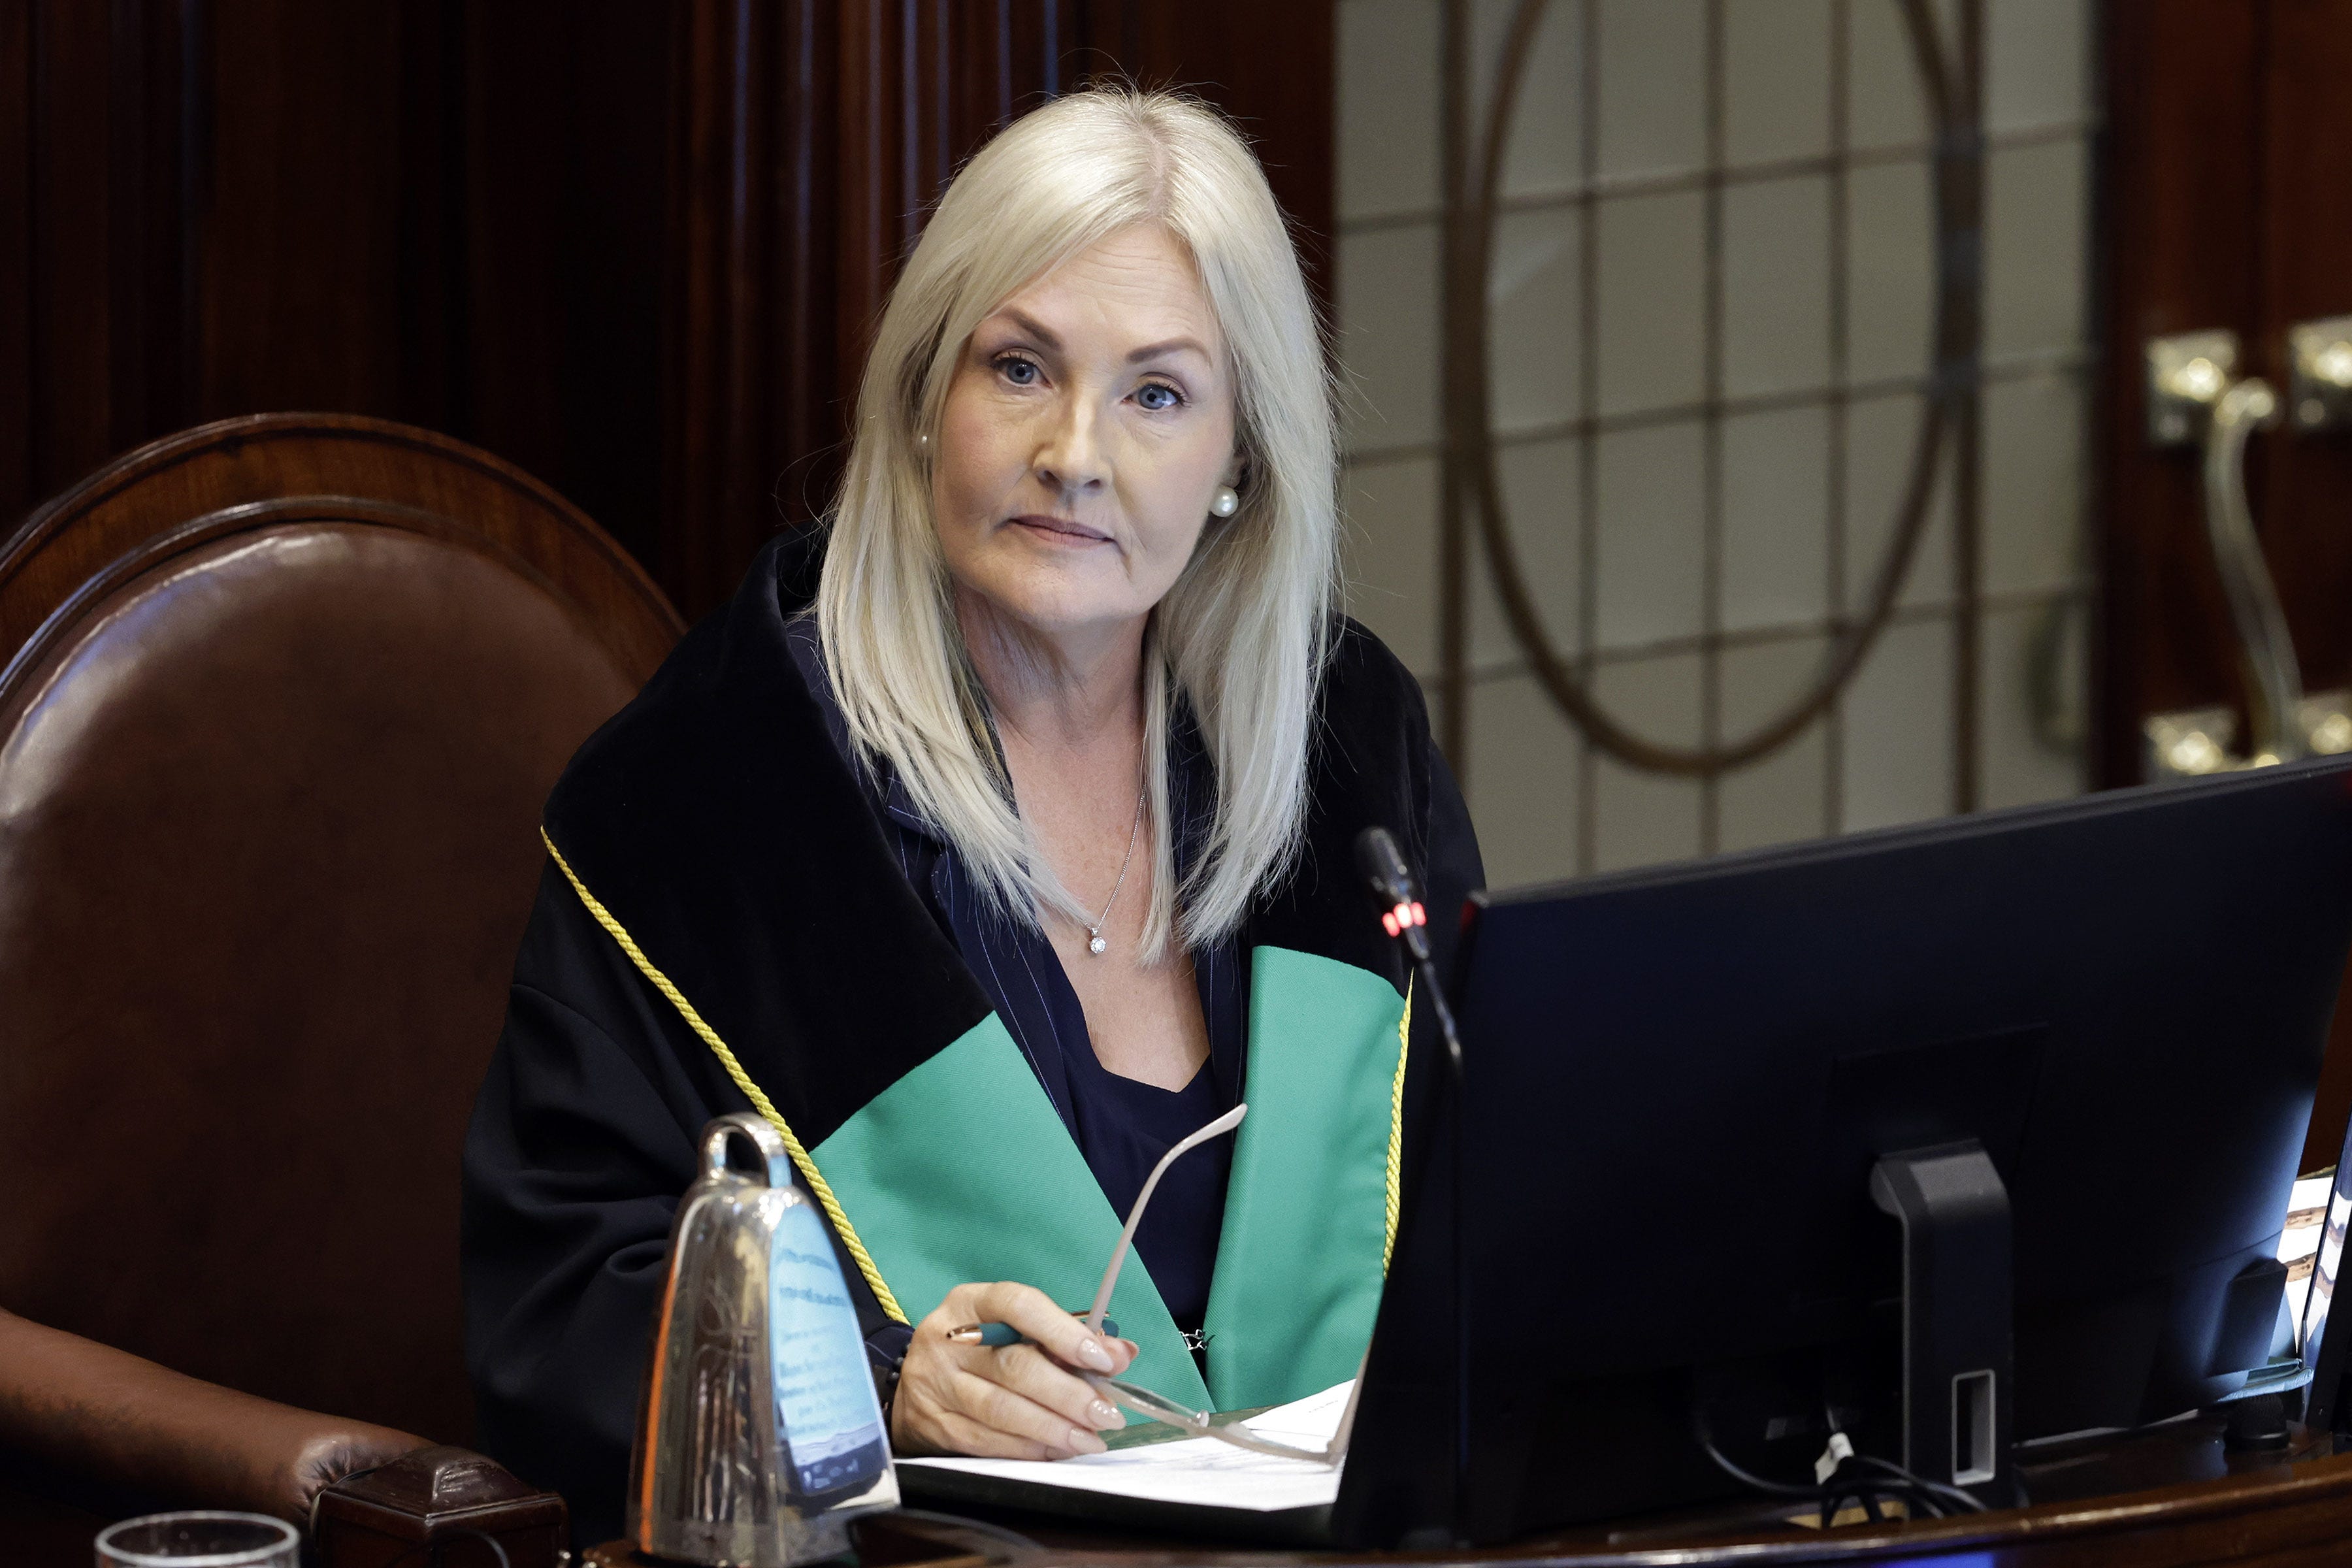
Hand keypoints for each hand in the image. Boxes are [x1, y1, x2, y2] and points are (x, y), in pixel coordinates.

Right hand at [890, 1281, 1139, 1458]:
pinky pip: (987, 1441)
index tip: (1102, 1359)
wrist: (916, 1385)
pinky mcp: (936, 1425)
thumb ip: (1068, 1338)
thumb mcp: (1015, 1330)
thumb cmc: (980, 1350)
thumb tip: (1122, 1354)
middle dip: (1068, 1393)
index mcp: (971, 1303)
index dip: (1062, 1331)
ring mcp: (936, 1384)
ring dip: (1053, 1428)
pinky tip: (1056, 1450)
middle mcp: (947, 1339)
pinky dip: (1027, 1449)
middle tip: (1106, 1413)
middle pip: (1013, 1366)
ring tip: (1089, 1438)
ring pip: (1001, 1410)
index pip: (1018, 1305)